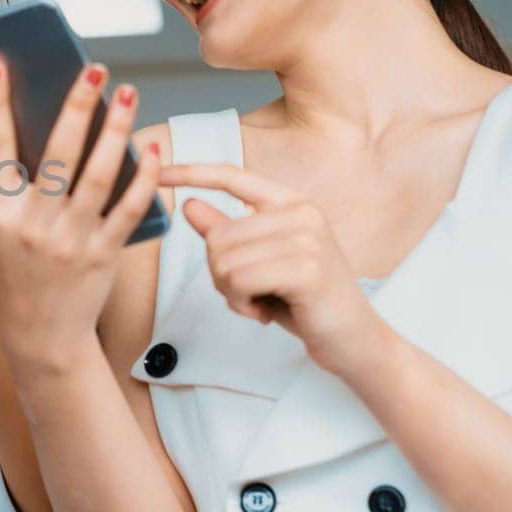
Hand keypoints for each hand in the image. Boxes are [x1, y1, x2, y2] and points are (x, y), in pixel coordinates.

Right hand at [0, 57, 162, 364]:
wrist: (42, 332)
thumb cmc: (13, 271)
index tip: (0, 63)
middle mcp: (32, 225)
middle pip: (56, 155)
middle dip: (75, 106)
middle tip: (94, 69)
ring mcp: (70, 240)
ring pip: (98, 176)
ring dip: (115, 131)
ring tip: (127, 94)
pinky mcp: (104, 254)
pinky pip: (128, 209)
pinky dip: (143, 179)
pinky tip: (153, 150)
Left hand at [157, 164, 387, 376]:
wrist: (354, 340)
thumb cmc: (305, 301)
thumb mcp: (260, 262)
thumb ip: (227, 232)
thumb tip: (189, 205)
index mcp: (290, 202)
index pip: (232, 176)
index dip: (191, 173)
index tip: (157, 171)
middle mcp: (300, 212)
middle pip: (217, 235)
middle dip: (220, 274)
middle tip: (250, 293)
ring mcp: (306, 238)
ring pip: (222, 260)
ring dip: (231, 293)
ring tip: (262, 301)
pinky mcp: (305, 269)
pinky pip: (238, 280)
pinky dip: (242, 303)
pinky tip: (266, 312)